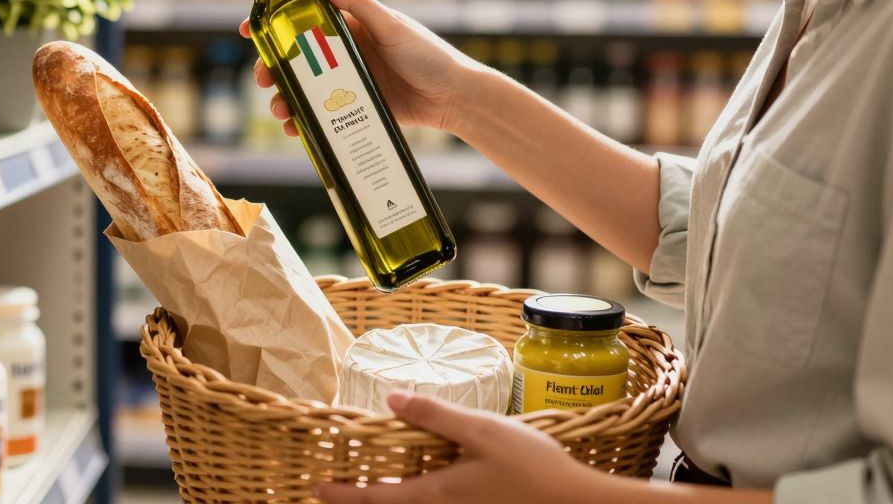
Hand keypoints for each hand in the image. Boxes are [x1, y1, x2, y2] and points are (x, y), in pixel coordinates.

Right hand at [240, 0, 483, 137]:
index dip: (274, 22)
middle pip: (295, 59)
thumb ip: (357, 3)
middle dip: (273, 68)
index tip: (250, 28)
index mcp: (350, 27)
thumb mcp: (391, 26)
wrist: (454, 98)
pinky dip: (305, 122)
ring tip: (280, 108)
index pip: (303, 19)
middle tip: (263, 78)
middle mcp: (344, 54)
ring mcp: (348, 84)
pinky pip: (323, 116)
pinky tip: (296, 129)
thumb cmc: (428, 55)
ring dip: (285, 98)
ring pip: (305, 90)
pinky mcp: (356, 110)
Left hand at [314, 391, 601, 503]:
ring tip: (375, 486)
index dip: (343, 493)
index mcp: (436, 495)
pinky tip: (428, 482)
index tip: (315, 489)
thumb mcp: (481, 431)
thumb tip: (391, 399)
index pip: (377, 497)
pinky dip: (418, 499)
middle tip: (334, 491)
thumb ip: (436, 416)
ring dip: (391, 500)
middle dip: (362, 502)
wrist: (578, 503)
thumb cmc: (532, 468)